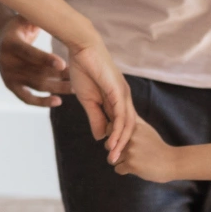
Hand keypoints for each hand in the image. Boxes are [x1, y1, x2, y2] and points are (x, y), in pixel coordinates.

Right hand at [0, 14, 72, 106]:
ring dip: (55, 88)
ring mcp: (8, 76)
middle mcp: (7, 62)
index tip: (63, 64)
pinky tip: (58, 101)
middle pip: (36, 73)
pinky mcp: (11, 86)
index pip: (29, 53)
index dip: (45, 59)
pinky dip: (41, 102)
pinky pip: (26, 98)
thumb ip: (36, 17)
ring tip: (74, 89)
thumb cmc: (18, 26)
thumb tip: (54, 9)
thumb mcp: (24, 18)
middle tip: (77, 78)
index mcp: (11, 44)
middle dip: (58, 77)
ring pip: (35, 86)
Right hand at [63, 39, 134, 163]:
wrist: (82, 49)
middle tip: (115, 162)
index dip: (117, 140)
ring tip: (113, 157)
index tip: (111, 155)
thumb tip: (101, 136)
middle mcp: (124, 98)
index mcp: (117, 99)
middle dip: (122, 145)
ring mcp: (123, 94)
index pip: (121, 124)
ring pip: (127, 124)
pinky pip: (121, 115)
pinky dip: (118, 130)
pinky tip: (111, 142)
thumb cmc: (84, 70)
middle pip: (128, 127)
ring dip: (121, 142)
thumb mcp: (88, 100)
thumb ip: (95, 117)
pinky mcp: (118, 91)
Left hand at [113, 117, 180, 182]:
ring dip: (120, 162)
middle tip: (130, 152)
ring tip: (135, 160)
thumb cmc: (157, 146)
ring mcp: (131, 151)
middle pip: (107, 145)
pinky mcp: (131, 165)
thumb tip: (124, 107)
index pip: (110, 128)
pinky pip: (117, 169)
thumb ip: (134, 119)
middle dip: (114, 150)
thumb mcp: (147, 128)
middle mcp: (130, 137)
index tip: (122, 140)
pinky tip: (137, 167)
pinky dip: (125, 170)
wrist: (172, 161)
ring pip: (111, 159)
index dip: (113, 136)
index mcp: (133, 127)